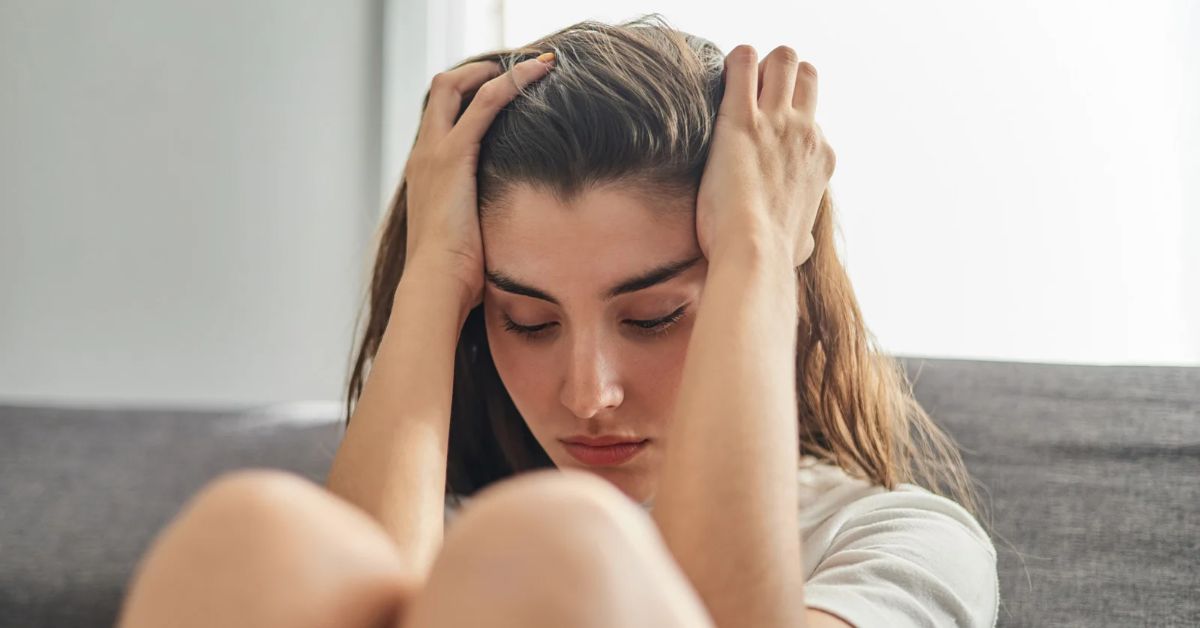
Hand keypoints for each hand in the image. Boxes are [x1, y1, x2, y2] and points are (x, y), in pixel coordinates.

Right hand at [401, 54, 554, 308]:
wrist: (436, 286)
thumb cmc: (454, 279)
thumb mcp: (468, 242)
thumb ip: (482, 226)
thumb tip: (511, 239)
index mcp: (425, 174)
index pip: (441, 118)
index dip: (468, 98)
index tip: (501, 91)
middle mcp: (424, 156)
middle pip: (442, 89)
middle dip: (478, 71)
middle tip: (517, 68)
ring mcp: (434, 153)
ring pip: (456, 86)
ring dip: (498, 70)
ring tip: (537, 65)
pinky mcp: (453, 156)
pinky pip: (484, 104)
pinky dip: (512, 83)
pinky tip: (540, 74)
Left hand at [695, 45, 834, 267]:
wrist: (755, 254)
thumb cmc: (772, 256)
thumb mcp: (801, 245)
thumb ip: (803, 235)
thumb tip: (802, 245)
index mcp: (821, 158)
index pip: (811, 117)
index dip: (785, 118)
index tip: (762, 129)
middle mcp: (806, 133)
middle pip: (805, 75)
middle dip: (781, 74)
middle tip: (751, 95)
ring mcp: (778, 121)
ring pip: (783, 59)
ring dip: (759, 64)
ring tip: (734, 85)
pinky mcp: (743, 118)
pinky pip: (744, 62)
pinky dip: (733, 61)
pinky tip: (718, 77)